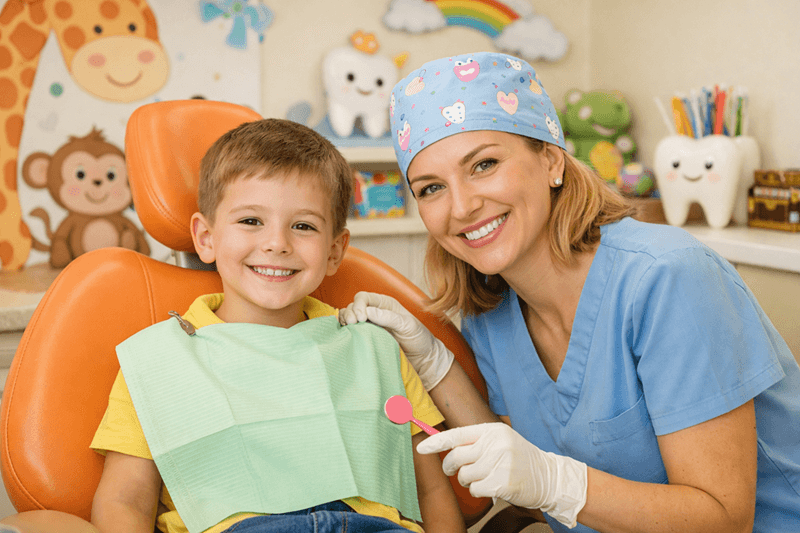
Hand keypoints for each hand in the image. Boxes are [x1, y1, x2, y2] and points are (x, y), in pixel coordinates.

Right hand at [338, 291, 453, 389]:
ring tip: (349, 331)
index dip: (358, 306)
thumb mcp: (407, 325)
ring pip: (349, 318)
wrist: (422, 359)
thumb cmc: (418, 339)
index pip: (363, 297)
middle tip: (352, 325)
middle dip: (349, 314)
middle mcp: (375, 312)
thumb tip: (367, 311)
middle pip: (353, 306)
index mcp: (385, 304)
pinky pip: (351, 333)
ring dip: (345, 323)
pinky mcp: (366, 339)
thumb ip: (388, 317)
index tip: (361, 319)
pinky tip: (349, 338)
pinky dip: (346, 333)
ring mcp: (369, 326)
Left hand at [416, 423, 587, 528]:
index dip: (436, 442)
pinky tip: (491, 488)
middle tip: (454, 471)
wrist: (549, 476)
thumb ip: (477, 442)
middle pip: (456, 457)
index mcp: (492, 431)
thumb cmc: (519, 460)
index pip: (457, 435)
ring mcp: (500, 462)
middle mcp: (495, 443)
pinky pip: (476, 490)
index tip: (420, 448)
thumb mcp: (501, 441)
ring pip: (465, 476)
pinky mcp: (503, 482)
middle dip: (450, 467)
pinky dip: (479, 492)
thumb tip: (447, 448)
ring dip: (468, 481)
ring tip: (482, 479)